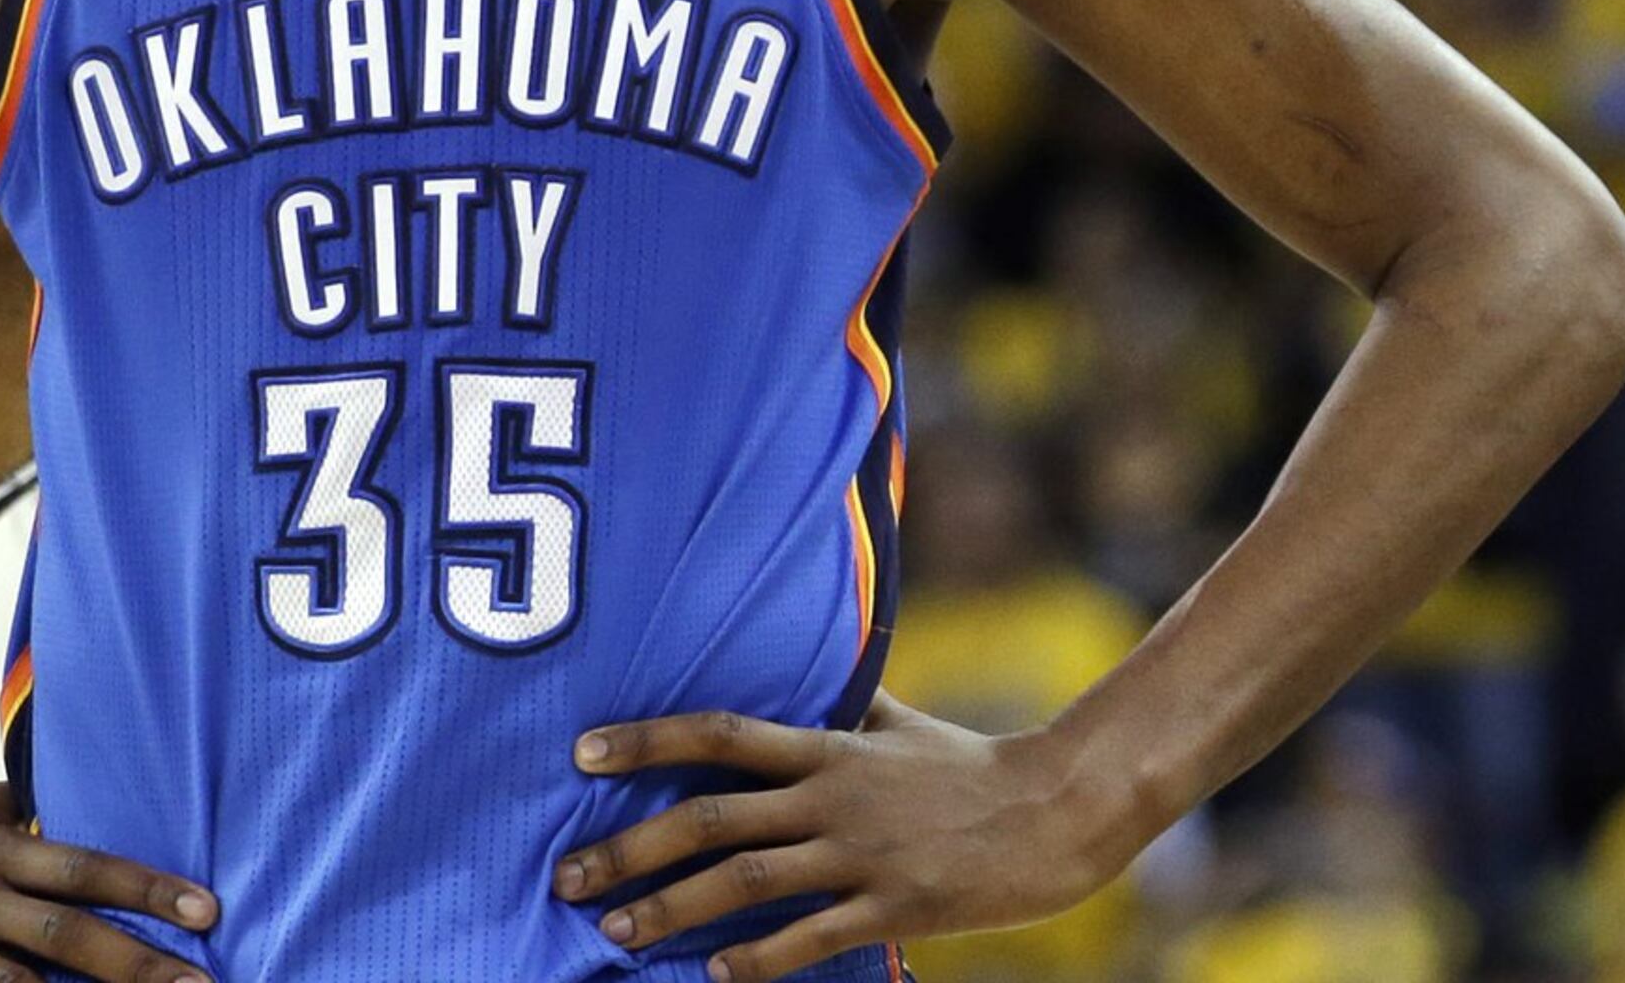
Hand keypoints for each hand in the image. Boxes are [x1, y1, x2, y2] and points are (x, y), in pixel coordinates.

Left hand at [555, 694, 1134, 981]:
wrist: (1057, 810)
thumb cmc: (976, 766)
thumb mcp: (905, 724)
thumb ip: (850, 707)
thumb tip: (815, 674)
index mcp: (832, 748)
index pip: (723, 733)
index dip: (649, 740)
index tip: (582, 751)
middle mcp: (834, 797)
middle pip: (712, 818)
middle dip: (631, 847)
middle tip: (568, 877)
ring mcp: (862, 854)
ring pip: (745, 882)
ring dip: (671, 910)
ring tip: (616, 934)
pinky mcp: (894, 906)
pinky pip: (809, 937)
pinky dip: (756, 960)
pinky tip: (713, 979)